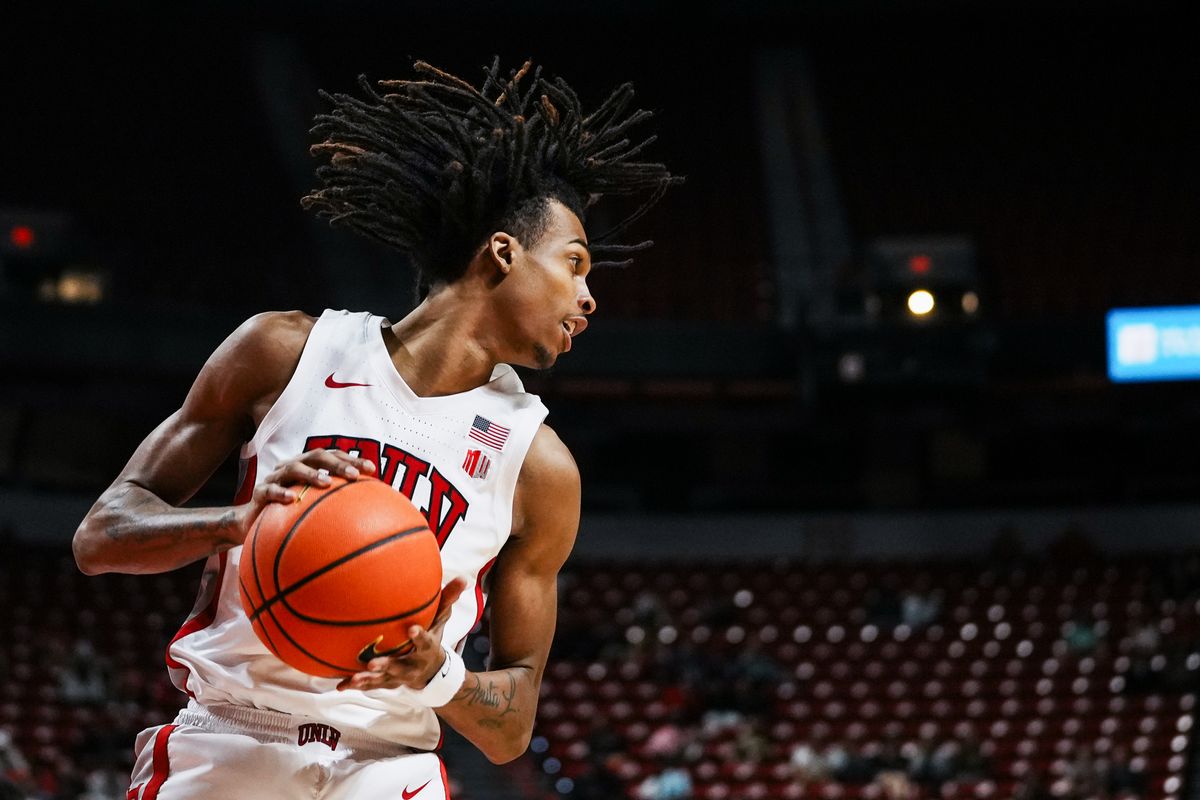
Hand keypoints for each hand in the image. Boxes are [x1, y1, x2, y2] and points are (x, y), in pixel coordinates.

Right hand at [236, 448, 376, 541]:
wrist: (253, 524)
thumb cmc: (291, 514)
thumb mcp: (314, 508)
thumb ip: (336, 505)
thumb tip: (372, 515)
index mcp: (309, 467)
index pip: (332, 456)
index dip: (352, 459)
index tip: (373, 469)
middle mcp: (292, 467)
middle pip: (316, 456)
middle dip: (337, 463)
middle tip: (355, 476)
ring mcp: (275, 478)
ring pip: (293, 468)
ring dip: (311, 474)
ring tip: (327, 483)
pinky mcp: (259, 494)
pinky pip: (269, 490)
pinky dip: (280, 493)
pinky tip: (292, 500)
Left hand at [336, 577, 467, 691]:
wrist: (431, 672)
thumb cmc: (432, 639)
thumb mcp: (442, 621)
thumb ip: (448, 599)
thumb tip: (463, 577)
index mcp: (427, 649)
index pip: (426, 642)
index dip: (420, 637)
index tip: (412, 630)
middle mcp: (413, 665)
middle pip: (400, 666)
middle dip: (387, 665)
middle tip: (373, 662)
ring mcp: (398, 676)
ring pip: (382, 679)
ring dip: (368, 679)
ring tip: (354, 678)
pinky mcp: (386, 682)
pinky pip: (370, 684)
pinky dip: (354, 684)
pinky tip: (339, 685)